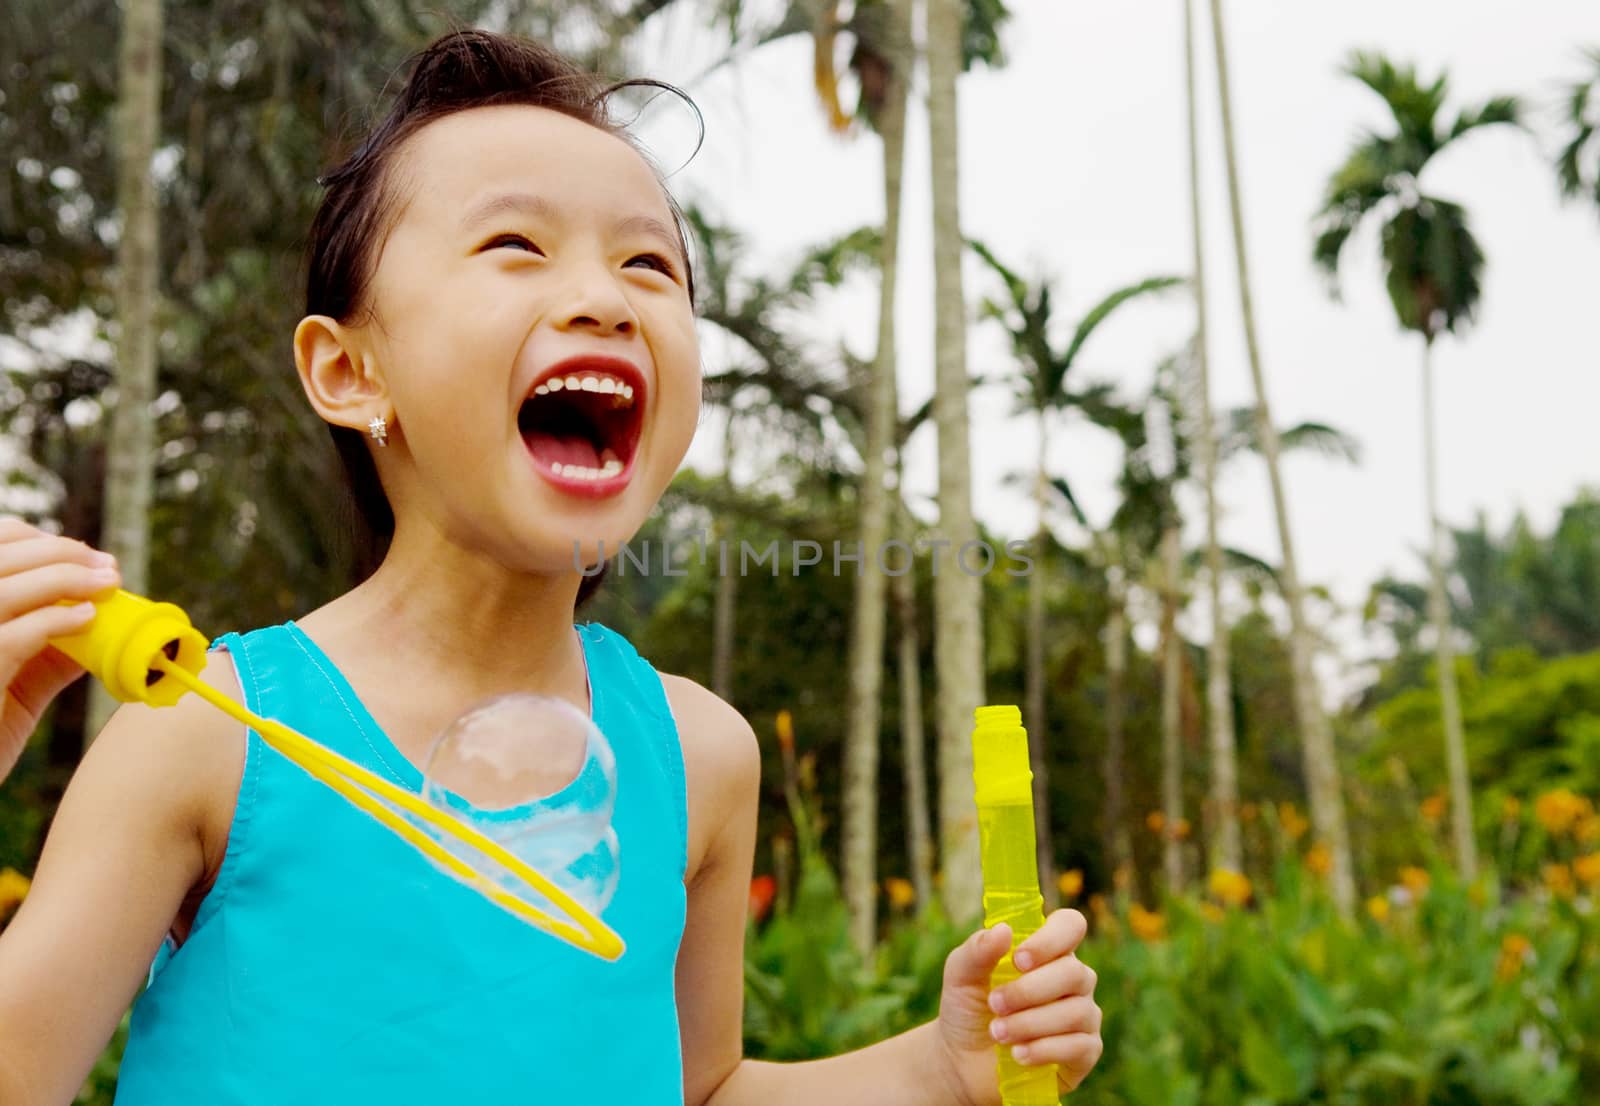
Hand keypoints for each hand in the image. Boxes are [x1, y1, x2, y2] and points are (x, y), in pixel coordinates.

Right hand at [0, 519, 118, 781]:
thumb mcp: (18, 680)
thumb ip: (49, 647)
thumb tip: (98, 614)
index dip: (37, 541)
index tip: (87, 555)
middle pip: (0, 557)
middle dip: (60, 555)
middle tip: (108, 569)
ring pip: (4, 588)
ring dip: (64, 578)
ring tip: (108, 586)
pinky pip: (11, 637)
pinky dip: (52, 620)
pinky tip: (86, 619)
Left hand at [934, 909, 1102, 1103]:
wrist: (963, 1061)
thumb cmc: (967, 1008)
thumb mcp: (961, 976)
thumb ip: (977, 950)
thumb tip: (1003, 931)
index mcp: (1048, 951)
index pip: (1070, 926)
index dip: (1050, 940)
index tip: (1018, 960)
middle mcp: (1073, 979)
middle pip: (1073, 973)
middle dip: (1029, 991)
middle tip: (995, 1004)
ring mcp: (1084, 1015)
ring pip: (1077, 1012)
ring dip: (1030, 1023)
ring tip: (997, 1033)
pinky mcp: (1085, 1052)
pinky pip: (1080, 1047)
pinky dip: (1044, 1050)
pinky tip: (1018, 1053)